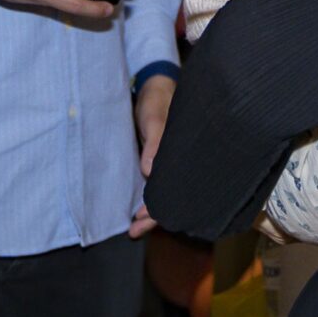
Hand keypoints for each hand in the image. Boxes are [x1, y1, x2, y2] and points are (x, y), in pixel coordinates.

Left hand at [128, 74, 175, 237]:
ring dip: (150, 211)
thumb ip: (153, 141)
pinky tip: (137, 211)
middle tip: (134, 231)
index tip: (146, 218)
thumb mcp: (154, 116)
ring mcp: (168, 163)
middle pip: (172, 197)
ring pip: (164, 194)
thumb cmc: (157, 99)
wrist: (153, 85)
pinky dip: (148, 198)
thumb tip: (148, 171)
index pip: (179, 189)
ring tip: (133, 228)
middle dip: (155, 216)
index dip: (163, 206)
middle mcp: (179, 163)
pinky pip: (156, 184)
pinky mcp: (157, 160)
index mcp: (184, 155)